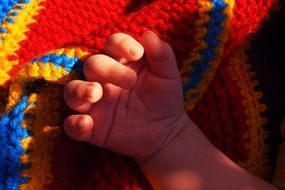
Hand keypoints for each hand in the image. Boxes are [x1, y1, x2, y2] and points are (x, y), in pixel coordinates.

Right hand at [63, 31, 186, 159]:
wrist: (165, 131)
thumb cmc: (164, 99)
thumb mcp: (168, 76)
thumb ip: (161, 55)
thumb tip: (148, 33)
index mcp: (122, 64)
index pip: (112, 44)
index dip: (120, 44)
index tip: (137, 53)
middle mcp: (104, 80)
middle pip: (91, 65)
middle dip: (107, 69)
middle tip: (129, 82)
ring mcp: (95, 104)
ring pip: (72, 91)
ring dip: (79, 90)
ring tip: (94, 94)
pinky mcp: (92, 128)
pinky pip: (72, 125)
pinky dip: (75, 125)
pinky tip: (86, 125)